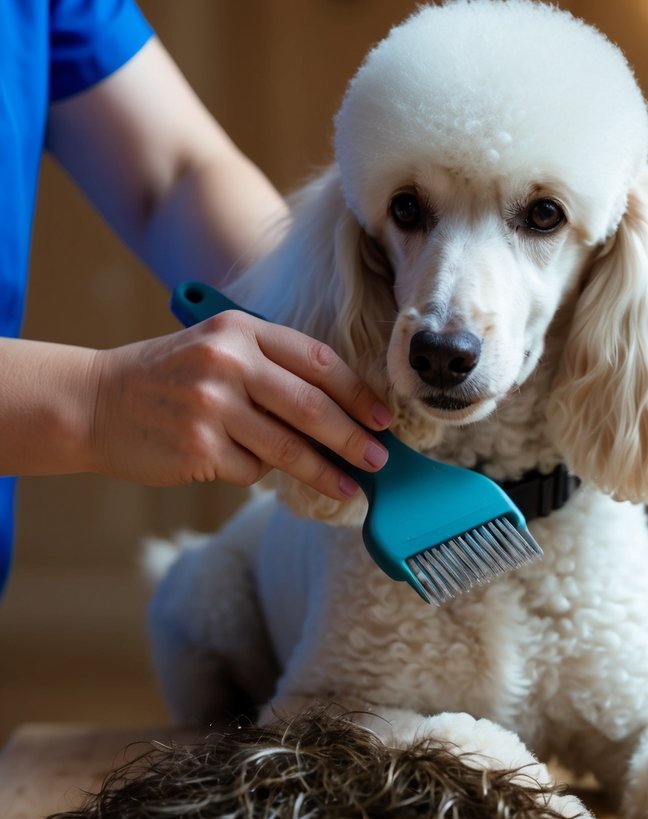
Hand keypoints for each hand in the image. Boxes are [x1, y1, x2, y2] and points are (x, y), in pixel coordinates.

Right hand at [88, 311, 390, 495]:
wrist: (95, 402)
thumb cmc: (169, 379)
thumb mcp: (216, 350)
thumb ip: (271, 369)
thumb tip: (342, 412)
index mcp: (240, 330)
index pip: (317, 360)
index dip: (357, 393)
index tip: (382, 418)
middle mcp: (227, 362)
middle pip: (311, 406)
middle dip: (352, 437)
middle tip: (378, 458)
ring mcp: (212, 406)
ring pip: (288, 447)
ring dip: (325, 472)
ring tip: (350, 488)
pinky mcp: (199, 448)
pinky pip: (251, 470)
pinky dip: (258, 473)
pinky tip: (246, 466)